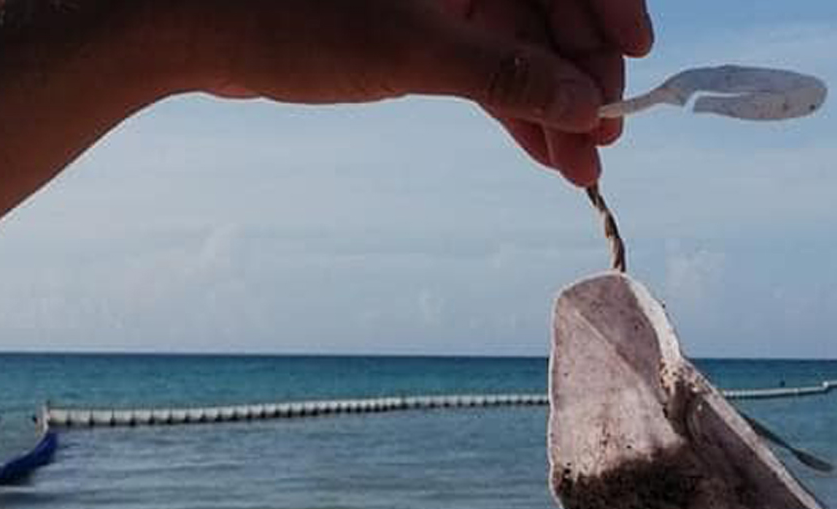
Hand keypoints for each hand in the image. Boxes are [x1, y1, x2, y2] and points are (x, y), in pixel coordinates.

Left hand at [191, 0, 651, 185]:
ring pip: (516, 48)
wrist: (203, 29)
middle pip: (546, 10)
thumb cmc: (296, 16)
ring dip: (548, 105)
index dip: (605, 8)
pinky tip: (541, 151)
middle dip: (577, 75)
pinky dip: (509, 108)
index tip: (633, 59)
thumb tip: (583, 102)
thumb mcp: (413, 50)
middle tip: (604, 134)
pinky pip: (482, 68)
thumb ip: (505, 74)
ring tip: (580, 164)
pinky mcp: (418, 29)